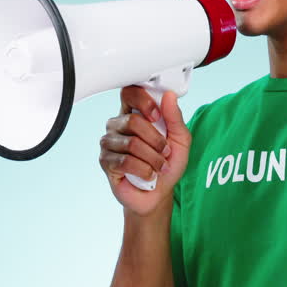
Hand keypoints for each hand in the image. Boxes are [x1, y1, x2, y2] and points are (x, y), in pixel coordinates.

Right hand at [99, 86, 190, 216]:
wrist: (160, 193)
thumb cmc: (168, 164)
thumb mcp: (180, 140)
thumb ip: (175, 118)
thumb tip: (169, 96)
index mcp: (135, 113)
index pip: (129, 93)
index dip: (143, 101)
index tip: (157, 115)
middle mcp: (118, 125)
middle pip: (133, 121)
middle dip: (156, 140)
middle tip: (165, 151)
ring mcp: (109, 143)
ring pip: (132, 143)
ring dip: (153, 158)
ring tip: (159, 166)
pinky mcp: (106, 161)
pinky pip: (125, 161)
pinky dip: (144, 170)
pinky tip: (148, 175)